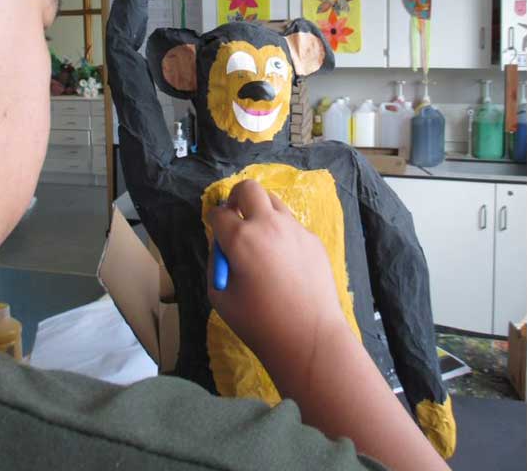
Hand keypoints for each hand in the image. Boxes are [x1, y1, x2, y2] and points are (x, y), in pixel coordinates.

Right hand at [205, 179, 349, 385]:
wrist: (309, 338)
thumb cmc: (259, 323)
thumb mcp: (220, 296)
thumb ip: (217, 263)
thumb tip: (222, 246)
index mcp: (241, 239)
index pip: (219, 213)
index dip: (213, 220)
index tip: (215, 229)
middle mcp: (269, 225)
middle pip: (248, 188)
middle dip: (236, 198)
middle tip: (234, 216)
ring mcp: (295, 230)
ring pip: (274, 202)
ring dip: (261, 212)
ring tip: (259, 239)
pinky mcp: (313, 240)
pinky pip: (291, 225)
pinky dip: (281, 232)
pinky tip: (282, 261)